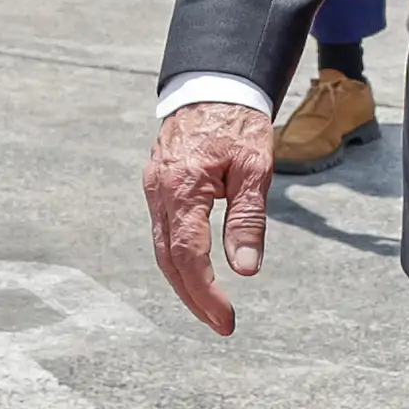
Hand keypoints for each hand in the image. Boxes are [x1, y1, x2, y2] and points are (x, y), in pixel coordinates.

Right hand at [143, 101, 274, 335]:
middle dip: (193, 297)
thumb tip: (245, 270)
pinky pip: (163, 231)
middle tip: (221, 324)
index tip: (226, 318)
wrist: (214, 84)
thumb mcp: (255, 169)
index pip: (188, 256)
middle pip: (168, 260)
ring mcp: (154, 189)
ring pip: (162, 249)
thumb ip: (247, 219)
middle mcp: (159, 192)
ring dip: (184, 282)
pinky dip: (178, 258)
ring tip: (211, 308)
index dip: (205, 292)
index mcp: (182, 188)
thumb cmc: (239, 122)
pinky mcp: (158, 186)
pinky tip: (197, 273)